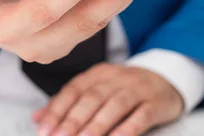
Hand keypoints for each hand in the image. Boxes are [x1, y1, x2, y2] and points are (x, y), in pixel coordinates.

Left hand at [33, 64, 183, 135]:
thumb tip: (37, 118)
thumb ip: (68, 103)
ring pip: (115, 105)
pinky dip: (128, 128)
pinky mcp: (155, 102)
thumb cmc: (124, 89)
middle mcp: (116, 78)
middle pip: (92, 98)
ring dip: (97, 124)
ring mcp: (137, 89)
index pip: (73, 89)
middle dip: (73, 120)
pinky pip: (141, 115)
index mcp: (97, 74)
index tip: (44, 130)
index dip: (57, 109)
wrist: (166, 79)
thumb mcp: (96, 89)